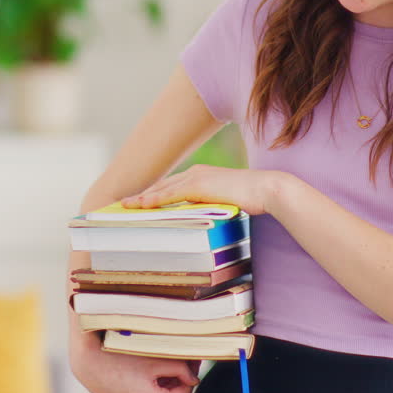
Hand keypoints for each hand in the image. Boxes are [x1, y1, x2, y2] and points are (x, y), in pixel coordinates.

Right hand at [70, 334, 199, 392]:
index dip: (189, 372)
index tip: (191, 357)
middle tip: (176, 353)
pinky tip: (141, 363)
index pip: (185, 391)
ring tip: (154, 355)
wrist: (86, 357)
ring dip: (160, 376)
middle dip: (174, 374)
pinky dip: (146, 380)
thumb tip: (193, 377)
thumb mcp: (156, 359)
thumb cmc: (118, 357)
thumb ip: (181, 368)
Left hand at [122, 164, 282, 215]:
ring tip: (125, 207)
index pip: (171, 187)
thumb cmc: (254, 198)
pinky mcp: (200, 185)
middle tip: (124, 205)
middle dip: (142, 196)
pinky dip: (155, 199)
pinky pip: (171, 194)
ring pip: (162, 189)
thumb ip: (211, 206)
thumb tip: (201, 219)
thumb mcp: (226, 202)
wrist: (268, 189)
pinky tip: (141, 206)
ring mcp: (197, 177)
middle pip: (162, 186)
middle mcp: (196, 173)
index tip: (139, 204)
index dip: (153, 195)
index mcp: (202, 176)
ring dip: (142, 198)